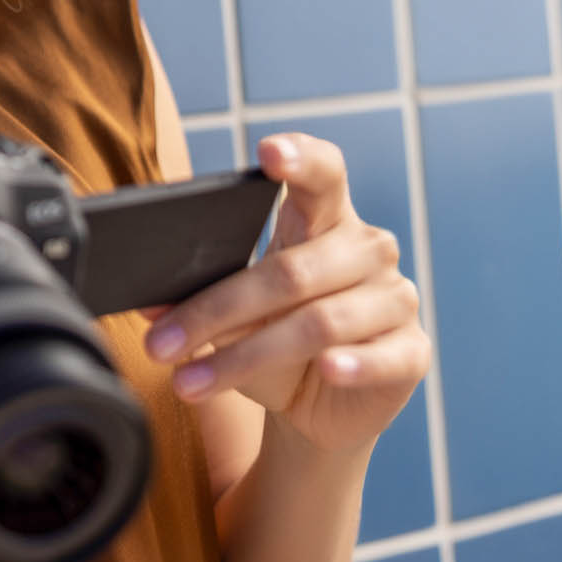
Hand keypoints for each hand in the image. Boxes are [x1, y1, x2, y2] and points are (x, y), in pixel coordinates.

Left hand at [138, 134, 429, 454]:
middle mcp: (367, 250)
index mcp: (324, 220)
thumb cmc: (272, 343)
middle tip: (159, 343)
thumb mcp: (230, 320)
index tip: (268, 152)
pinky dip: (351, 364)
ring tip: (189, 381)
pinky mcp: (412, 351)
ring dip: (245, 357)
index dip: (301, 159)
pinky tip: (326, 370)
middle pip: (292, 270)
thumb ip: (195, 301)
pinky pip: (381, 357)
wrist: (318, 409)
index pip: (323, 173)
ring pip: (319, 322)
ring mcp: (396, 299)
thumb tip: (148, 305)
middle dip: (216, 310)